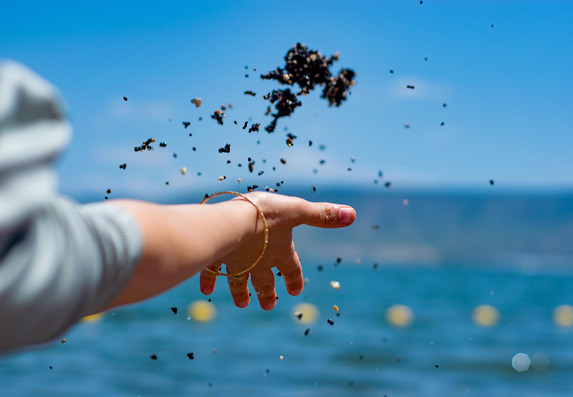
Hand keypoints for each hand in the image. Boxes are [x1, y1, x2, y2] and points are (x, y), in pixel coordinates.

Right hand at [199, 192, 355, 309]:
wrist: (233, 222)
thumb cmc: (267, 214)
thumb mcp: (297, 210)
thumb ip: (322, 214)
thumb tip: (353, 214)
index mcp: (280, 251)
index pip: (291, 269)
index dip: (294, 280)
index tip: (294, 293)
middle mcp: (259, 261)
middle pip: (264, 281)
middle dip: (267, 293)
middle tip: (269, 305)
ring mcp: (237, 262)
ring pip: (239, 281)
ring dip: (241, 292)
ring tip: (242, 304)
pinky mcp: (217, 257)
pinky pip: (212, 270)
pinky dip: (209, 280)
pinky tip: (206, 291)